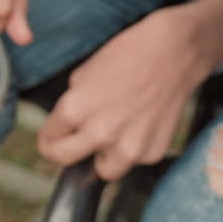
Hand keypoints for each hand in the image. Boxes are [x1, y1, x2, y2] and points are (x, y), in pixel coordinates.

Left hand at [38, 0, 222, 180]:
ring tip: (113, 133)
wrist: (174, 51)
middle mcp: (100, 133)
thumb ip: (72, 103)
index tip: (51, 138)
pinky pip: (134, 161)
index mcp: (75, 110)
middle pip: (66, 160)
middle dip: (63, 151)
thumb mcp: (84, 73)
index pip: (48, 141)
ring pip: (104, 171)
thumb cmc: (128, 54)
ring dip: (103, 156)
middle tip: (70, 143)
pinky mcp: (153, 152)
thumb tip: (65, 124)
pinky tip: (140, 124)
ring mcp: (129, 146)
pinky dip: (134, 148)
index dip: (48, 137)